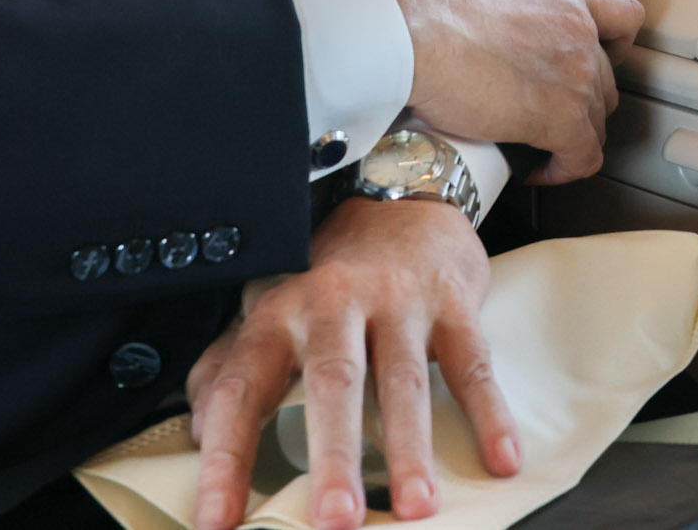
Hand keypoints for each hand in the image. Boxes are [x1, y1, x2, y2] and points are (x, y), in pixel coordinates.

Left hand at [187, 197, 518, 529]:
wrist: (405, 199)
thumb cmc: (335, 273)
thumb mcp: (274, 309)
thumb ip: (232, 367)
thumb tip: (197, 430)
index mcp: (281, 312)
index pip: (243, 388)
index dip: (227, 455)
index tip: (218, 518)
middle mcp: (336, 303)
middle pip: (333, 383)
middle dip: (333, 455)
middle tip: (334, 520)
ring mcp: (399, 301)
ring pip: (403, 380)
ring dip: (409, 448)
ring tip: (416, 506)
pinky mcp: (453, 302)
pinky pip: (473, 363)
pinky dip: (489, 413)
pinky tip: (500, 457)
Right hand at [381, 0, 643, 183]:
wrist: (412, 33)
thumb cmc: (430, 10)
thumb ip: (520, 14)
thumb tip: (504, 40)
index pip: (626, 19)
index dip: (614, 49)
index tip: (590, 64)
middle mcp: (582, 33)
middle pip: (605, 81)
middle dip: (581, 102)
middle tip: (545, 114)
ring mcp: (577, 76)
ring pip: (597, 121)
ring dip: (571, 137)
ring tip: (537, 146)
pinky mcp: (561, 119)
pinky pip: (583, 156)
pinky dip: (564, 168)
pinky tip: (536, 169)